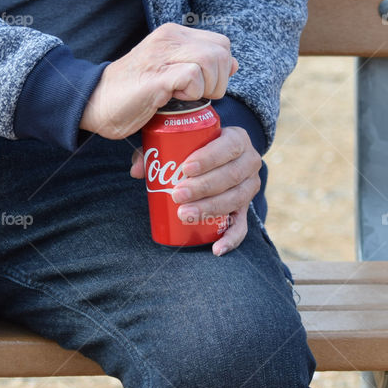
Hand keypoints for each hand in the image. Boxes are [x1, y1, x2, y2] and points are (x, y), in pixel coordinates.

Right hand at [81, 23, 238, 139]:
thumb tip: (234, 64)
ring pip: (212, 61)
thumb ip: (199, 65)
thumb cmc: (133, 94)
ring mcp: (162, 54)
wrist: (95, 102)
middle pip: (222, 51)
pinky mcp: (157, 75)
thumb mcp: (171, 73)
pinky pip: (193, 76)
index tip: (204, 88)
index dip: (221, 70)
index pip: (222, 44)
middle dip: (219, 81)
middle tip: (198, 97)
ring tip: (185, 98)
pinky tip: (174, 99)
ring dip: (206, 88)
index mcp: (174, 35)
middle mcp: (169, 37)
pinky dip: (192, 93)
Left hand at [131, 126, 260, 255]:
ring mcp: (249, 187)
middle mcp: (249, 162)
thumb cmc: (194, 147)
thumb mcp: (179, 140)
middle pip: (231, 176)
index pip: (229, 146)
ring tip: (183, 214)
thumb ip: (156, 149)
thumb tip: (138, 171)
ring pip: (236, 200)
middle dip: (203, 187)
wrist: (219, 158)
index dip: (209, 158)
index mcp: (237, 139)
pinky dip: (231, 239)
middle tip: (177, 194)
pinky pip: (242, 226)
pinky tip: (216, 249)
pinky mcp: (245, 209)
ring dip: (210, 209)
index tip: (185, 168)